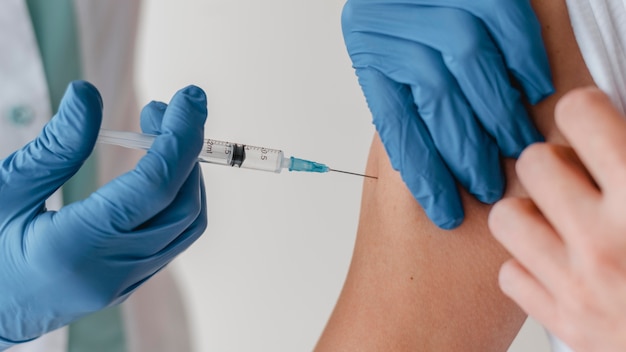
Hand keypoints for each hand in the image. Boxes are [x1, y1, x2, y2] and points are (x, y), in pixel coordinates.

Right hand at [0, 81, 207, 346]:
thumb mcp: (3, 192)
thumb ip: (52, 148)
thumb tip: (88, 94)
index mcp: (74, 247)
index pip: (154, 187)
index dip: (180, 136)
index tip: (190, 98)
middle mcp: (110, 271)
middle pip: (182, 205)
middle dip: (186, 149)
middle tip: (164, 109)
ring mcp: (123, 283)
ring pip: (185, 224)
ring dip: (186, 173)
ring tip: (162, 133)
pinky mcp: (128, 284)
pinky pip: (173, 238)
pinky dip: (177, 197)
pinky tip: (156, 170)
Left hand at [342, 0, 553, 228]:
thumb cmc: (411, 24)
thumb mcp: (394, 62)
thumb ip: (411, 100)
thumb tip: (437, 169)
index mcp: (367, 46)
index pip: (394, 120)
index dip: (423, 172)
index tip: (445, 211)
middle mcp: (389, 16)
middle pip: (435, 95)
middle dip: (466, 150)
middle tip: (488, 185)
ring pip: (469, 60)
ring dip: (499, 111)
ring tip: (517, 147)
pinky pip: (504, 18)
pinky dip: (524, 59)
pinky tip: (533, 90)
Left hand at [489, 88, 625, 351]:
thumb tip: (616, 111)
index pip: (578, 114)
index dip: (586, 112)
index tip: (594, 123)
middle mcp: (605, 239)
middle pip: (532, 162)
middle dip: (556, 163)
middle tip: (581, 177)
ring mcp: (580, 285)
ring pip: (506, 216)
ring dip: (532, 213)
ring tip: (562, 220)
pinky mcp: (566, 323)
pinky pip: (510, 273)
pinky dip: (530, 266)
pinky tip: (562, 263)